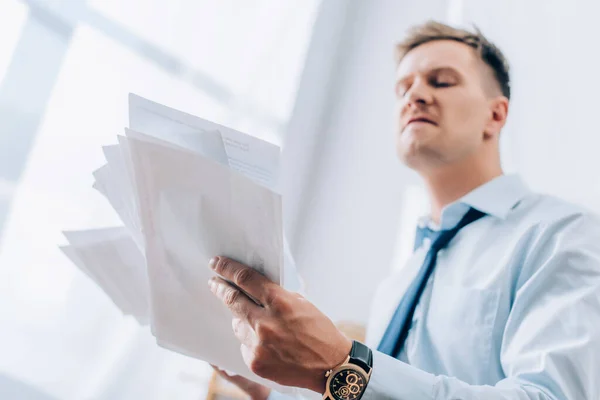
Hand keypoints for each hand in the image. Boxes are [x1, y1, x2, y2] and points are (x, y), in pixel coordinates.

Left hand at [208, 256, 351, 393]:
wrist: (331, 367)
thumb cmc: (320, 331)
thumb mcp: (301, 304)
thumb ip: (276, 296)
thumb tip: (252, 288)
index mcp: (280, 302)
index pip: (245, 279)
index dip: (227, 268)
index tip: (216, 263)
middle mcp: (266, 323)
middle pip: (232, 299)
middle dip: (220, 288)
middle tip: (213, 282)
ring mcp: (258, 345)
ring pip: (237, 324)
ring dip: (242, 319)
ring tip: (256, 322)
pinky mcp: (255, 362)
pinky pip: (244, 345)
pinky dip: (251, 340)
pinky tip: (267, 344)